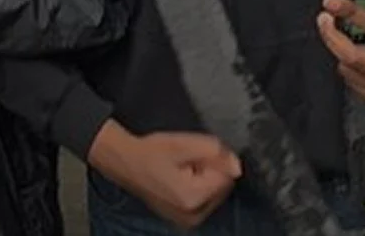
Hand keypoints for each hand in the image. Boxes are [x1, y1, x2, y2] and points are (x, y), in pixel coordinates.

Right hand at [87, 120, 241, 229]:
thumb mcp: (184, 143)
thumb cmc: (151, 153)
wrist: (127, 163)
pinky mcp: (184, 220)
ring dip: (204, 180)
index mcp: (193, 198)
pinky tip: (180, 178)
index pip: (226, 177)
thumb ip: (216, 152)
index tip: (196, 155)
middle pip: (222, 187)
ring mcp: (187, 220)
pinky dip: (197, 189)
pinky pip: (203, 201)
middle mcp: (192, 215)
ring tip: (181, 169)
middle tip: (187, 162)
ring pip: (214, 194)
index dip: (215, 161)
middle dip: (211, 171)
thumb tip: (237, 167)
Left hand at [316, 0, 364, 109]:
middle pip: (353, 57)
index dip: (351, 13)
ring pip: (350, 72)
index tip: (332, 2)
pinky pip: (356, 86)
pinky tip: (352, 57)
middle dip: (331, 37)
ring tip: (337, 36)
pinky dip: (349, 69)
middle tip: (324, 20)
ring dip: (338, 52)